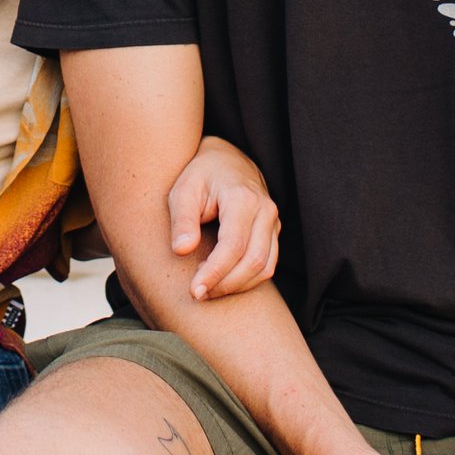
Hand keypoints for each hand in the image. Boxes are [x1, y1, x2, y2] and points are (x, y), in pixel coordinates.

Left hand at [164, 137, 282, 300]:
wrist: (225, 159)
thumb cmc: (200, 175)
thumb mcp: (183, 190)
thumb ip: (182, 220)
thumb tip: (182, 250)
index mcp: (243, 198)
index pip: (233, 246)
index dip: (215, 273)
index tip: (194, 290)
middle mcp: (265, 211)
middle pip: (253, 261)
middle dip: (225, 284)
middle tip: (198, 294)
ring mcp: (273, 222)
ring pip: (265, 267)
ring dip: (237, 286)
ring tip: (208, 290)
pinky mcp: (272, 233)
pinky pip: (268, 265)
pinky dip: (247, 280)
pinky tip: (223, 282)